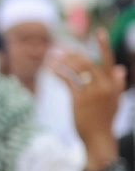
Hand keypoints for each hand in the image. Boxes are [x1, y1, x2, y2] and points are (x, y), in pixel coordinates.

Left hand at [49, 29, 124, 168]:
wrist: (99, 138)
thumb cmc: (104, 119)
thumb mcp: (115, 100)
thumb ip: (117, 84)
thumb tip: (120, 68)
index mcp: (113, 84)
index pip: (109, 60)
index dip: (104, 45)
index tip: (99, 31)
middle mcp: (105, 86)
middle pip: (87, 61)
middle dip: (72, 53)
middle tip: (59, 48)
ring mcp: (93, 93)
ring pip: (77, 69)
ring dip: (62, 60)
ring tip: (51, 57)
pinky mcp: (80, 100)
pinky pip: (68, 81)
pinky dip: (58, 72)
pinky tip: (50, 69)